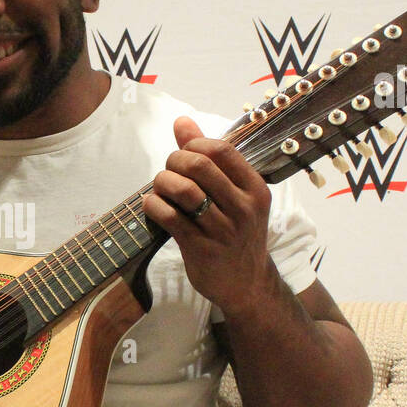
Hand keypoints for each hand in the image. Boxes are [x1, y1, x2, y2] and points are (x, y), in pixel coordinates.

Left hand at [141, 117, 276, 317]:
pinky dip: (153, 206)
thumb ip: (209, 157)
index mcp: (254, 188)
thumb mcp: (235, 195)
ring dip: (162, 183)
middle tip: (168, 173)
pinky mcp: (202, 249)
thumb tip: (182, 122)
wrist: (246, 284)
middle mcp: (243, 207)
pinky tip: (152, 206)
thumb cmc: (236, 232)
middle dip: (173, 162)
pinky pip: (170, 218)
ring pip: (183, 191)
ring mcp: (223, 230)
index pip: (220, 149)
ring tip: (160, 189)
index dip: (192, 145)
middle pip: (198, 166)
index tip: (184, 156)